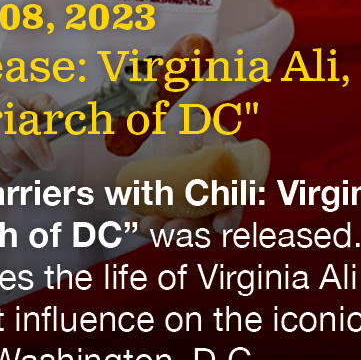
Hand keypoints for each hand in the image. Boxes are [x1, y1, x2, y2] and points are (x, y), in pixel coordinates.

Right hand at [0, 83, 56, 183]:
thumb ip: (27, 102)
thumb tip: (56, 115)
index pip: (19, 111)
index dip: (40, 131)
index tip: (54, 142)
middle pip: (20, 138)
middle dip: (38, 154)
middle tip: (46, 163)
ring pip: (13, 162)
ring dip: (18, 166)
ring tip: (5, 156)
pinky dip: (2, 175)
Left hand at [124, 126, 243, 237]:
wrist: (166, 136)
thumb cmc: (193, 133)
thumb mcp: (206, 129)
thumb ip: (215, 136)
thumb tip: (218, 146)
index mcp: (226, 191)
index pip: (232, 212)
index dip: (228, 219)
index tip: (220, 223)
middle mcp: (206, 209)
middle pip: (200, 228)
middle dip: (186, 231)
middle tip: (172, 228)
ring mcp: (183, 213)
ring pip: (175, 230)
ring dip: (160, 231)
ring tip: (145, 224)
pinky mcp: (162, 213)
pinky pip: (152, 224)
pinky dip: (139, 226)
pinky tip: (128, 222)